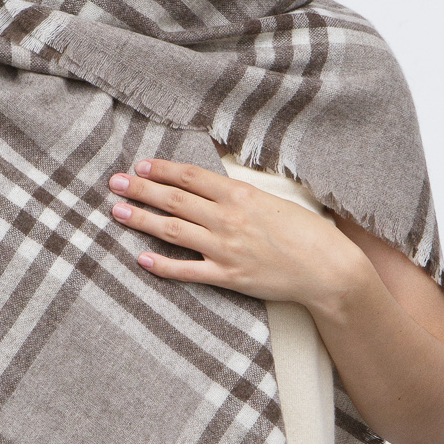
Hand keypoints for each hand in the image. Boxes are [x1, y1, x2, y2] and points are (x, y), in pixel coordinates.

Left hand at [108, 159, 364, 310]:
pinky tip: (142, 258)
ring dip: (142, 220)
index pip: (191, 177)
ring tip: (119, 212)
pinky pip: (187, 270)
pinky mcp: (228, 277)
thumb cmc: (308, 233)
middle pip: (174, 199)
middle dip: (141, 189)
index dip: (162, 169)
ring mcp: (225, 249)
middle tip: (115, 183)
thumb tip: (216, 184)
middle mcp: (227, 219)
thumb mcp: (275, 201)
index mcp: (240, 195)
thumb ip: (242, 194)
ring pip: (173, 230)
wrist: (327, 269)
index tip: (141, 165)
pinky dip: (162, 265)